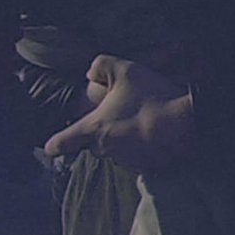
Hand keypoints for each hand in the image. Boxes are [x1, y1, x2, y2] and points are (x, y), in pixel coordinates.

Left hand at [43, 55, 195, 172]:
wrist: (184, 125)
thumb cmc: (151, 97)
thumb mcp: (125, 70)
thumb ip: (101, 66)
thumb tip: (90, 72)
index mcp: (93, 129)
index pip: (61, 143)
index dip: (54, 144)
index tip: (51, 147)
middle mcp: (104, 149)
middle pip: (93, 144)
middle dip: (102, 132)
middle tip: (119, 115)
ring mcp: (126, 161)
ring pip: (116, 151)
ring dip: (123, 140)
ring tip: (142, 121)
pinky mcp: (146, 168)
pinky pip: (138, 158)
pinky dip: (143, 148)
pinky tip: (156, 132)